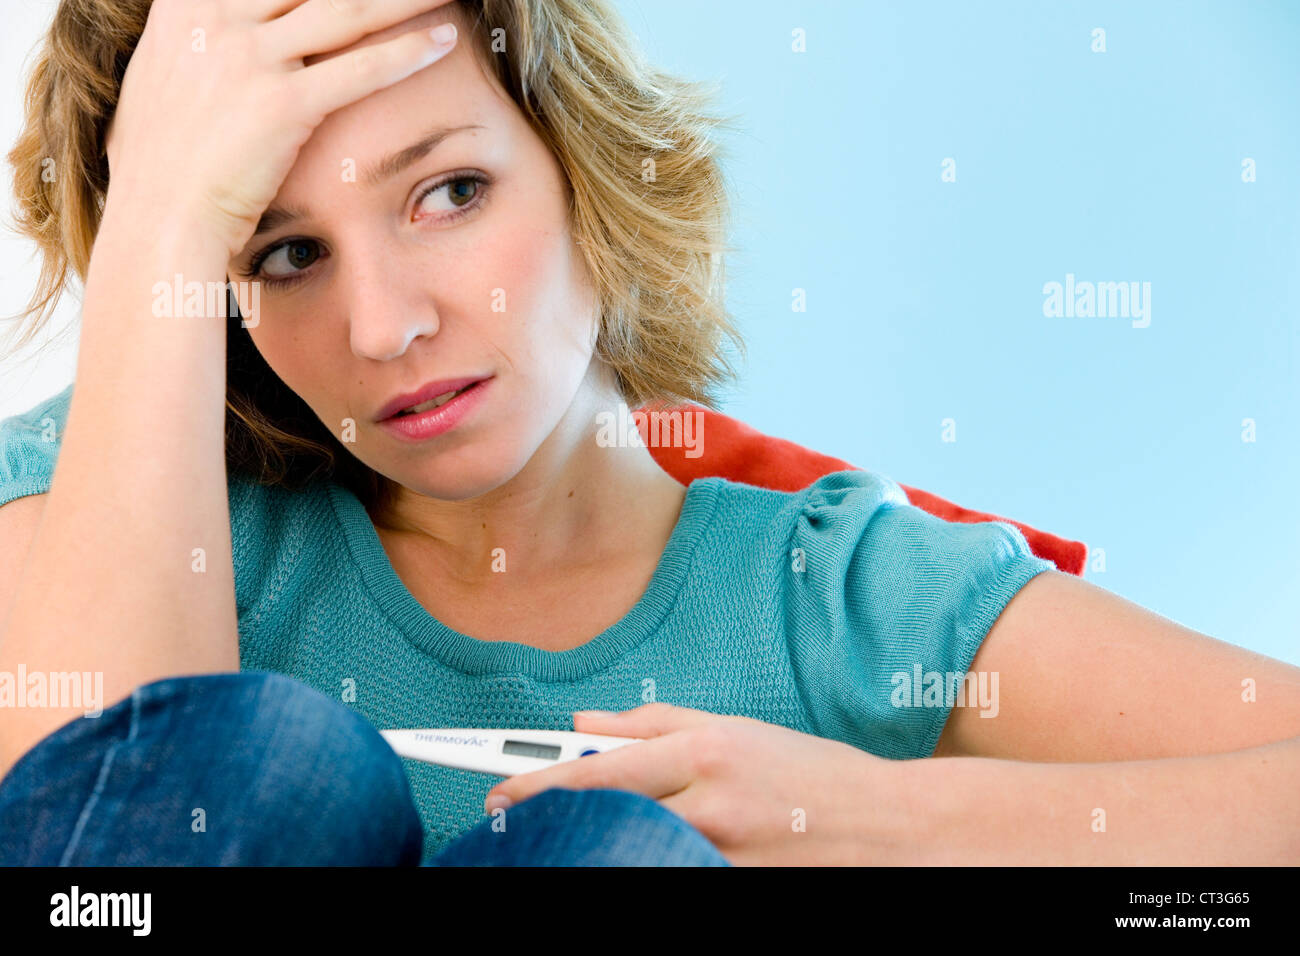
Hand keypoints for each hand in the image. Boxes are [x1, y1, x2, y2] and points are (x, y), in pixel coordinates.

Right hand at [103, 0, 461, 257]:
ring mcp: (248, 58)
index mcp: (185, 3)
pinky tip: (444, 41)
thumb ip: (195, 36)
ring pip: (347, 9)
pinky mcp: (282, 104)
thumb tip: (209, 23)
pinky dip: (409, 52)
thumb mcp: (161, 73)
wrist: (159, 218)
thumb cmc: (161, 162)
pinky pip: (360, 69)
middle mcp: (216, 18)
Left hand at [483, 703, 922, 864]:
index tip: (496, 785)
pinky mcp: (739, 887)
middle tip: (508, 819)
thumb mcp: (735, 729)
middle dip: (543, 816)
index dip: (538, 778)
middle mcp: (708, 803)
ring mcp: (724, 854)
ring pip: (628, 853)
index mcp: (706, 751)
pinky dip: (638, 863)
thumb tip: (585, 723)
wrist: (890, 828)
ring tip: (565, 837)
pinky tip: (628, 855)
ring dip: (587, 845)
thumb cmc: (812, 773)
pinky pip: (672, 876)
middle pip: (600, 815)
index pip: (599, 768)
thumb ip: (655, 722)